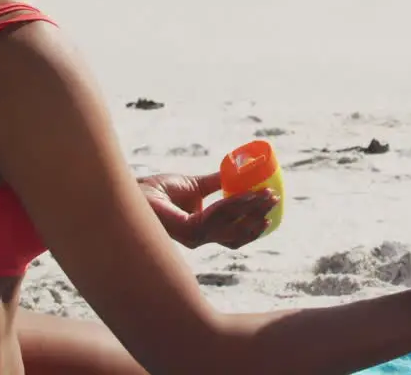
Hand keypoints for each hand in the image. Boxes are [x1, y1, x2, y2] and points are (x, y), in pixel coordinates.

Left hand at [138, 173, 277, 249]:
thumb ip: (215, 183)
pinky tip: (248, 193)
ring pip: (232, 224)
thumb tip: (238, 172)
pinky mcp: (188, 229)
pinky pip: (219, 215)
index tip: (271, 210)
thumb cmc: (158, 190)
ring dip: (252, 208)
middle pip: (238, 234)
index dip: (254, 224)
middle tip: (275, 199)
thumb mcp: (194, 186)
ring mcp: (195, 236)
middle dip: (259, 217)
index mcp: (203, 231)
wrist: (136, 190)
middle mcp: (201, 238)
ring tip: (267, 193)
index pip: (235, 235)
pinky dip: (236, 203)